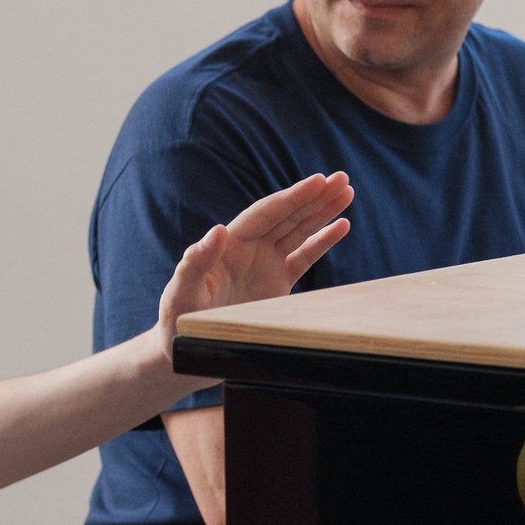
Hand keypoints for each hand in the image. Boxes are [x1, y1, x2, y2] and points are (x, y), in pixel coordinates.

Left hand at [155, 172, 353, 359]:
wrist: (188, 346)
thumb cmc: (178, 319)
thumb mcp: (181, 292)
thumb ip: (196, 262)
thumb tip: (218, 230)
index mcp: (229, 244)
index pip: (266, 213)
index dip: (292, 197)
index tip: (316, 182)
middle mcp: (249, 248)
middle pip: (287, 216)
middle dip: (314, 197)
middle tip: (341, 178)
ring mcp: (265, 264)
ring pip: (299, 231)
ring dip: (322, 212)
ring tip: (347, 192)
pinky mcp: (277, 284)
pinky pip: (304, 258)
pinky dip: (322, 241)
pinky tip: (342, 225)